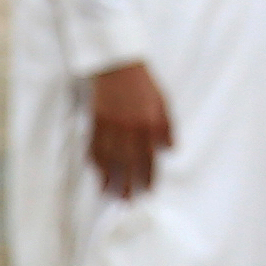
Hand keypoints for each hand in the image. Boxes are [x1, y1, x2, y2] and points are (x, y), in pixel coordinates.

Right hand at [88, 62, 173, 198]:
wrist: (118, 64)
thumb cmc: (143, 83)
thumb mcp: (163, 101)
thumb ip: (167, 126)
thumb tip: (170, 149)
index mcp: (148, 124)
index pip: (149, 157)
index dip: (148, 176)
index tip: (147, 191)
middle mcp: (129, 128)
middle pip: (127, 162)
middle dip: (126, 183)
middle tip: (125, 200)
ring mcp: (111, 126)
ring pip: (110, 157)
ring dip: (108, 177)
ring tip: (108, 192)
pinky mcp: (96, 121)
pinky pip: (95, 145)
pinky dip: (95, 161)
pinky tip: (97, 171)